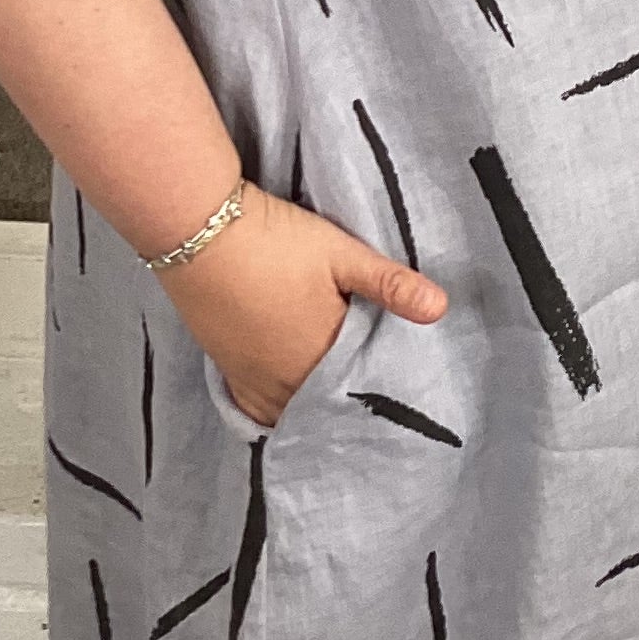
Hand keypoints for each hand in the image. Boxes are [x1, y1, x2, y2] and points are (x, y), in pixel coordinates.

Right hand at [161, 185, 446, 426]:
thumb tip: (442, 309)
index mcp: (321, 357)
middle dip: (348, 400)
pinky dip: (275, 407)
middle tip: (369, 391)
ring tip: (334, 395)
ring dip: (312, 404)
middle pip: (326, 404)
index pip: (362, 389)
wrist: (196, 230)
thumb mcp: (340, 253)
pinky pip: (256, 406)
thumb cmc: (274, 240)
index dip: (380, 386)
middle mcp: (286, 380)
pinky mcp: (224, 366)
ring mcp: (251, 377)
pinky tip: (288, 397)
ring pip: (292, 409)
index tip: (400, 384)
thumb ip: (390, 284)